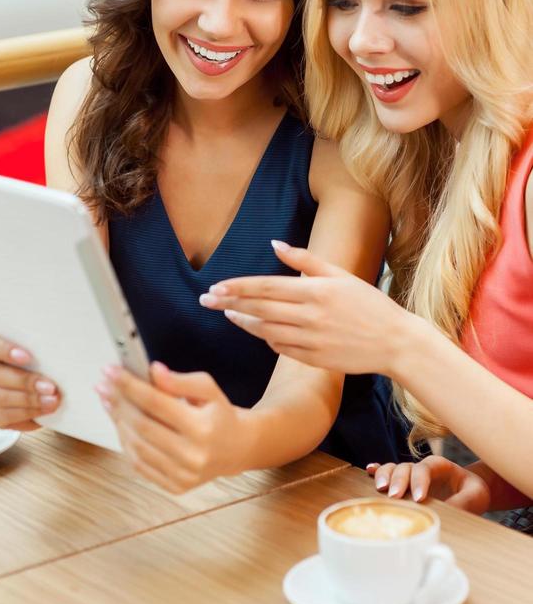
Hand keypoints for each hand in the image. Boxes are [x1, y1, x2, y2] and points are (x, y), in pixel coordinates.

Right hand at [0, 331, 60, 430]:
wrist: (26, 383)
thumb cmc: (30, 361)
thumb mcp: (31, 349)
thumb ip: (34, 346)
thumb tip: (53, 346)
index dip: (5, 350)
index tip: (28, 357)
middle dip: (25, 382)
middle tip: (50, 387)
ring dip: (28, 402)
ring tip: (51, 401)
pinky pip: (0, 418)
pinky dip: (24, 415)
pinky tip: (41, 411)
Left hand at [97, 362, 247, 493]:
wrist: (236, 449)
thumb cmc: (219, 415)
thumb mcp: (209, 390)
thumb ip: (180, 380)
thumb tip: (154, 371)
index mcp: (202, 428)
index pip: (156, 403)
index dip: (130, 385)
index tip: (112, 371)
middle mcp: (192, 455)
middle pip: (142, 425)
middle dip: (118, 402)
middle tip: (104, 384)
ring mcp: (182, 475)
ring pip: (136, 446)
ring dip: (117, 421)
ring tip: (108, 401)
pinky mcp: (174, 486)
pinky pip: (139, 464)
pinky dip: (125, 442)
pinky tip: (120, 424)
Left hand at [198, 240, 409, 375]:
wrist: (396, 343)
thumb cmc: (369, 304)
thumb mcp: (340, 275)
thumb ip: (306, 260)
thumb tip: (275, 244)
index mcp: (316, 291)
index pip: (266, 287)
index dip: (238, 287)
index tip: (216, 286)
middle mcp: (310, 315)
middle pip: (259, 308)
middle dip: (229, 303)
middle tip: (206, 300)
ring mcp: (311, 339)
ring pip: (266, 330)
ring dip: (244, 322)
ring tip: (228, 314)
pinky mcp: (314, 359)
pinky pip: (281, 348)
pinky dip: (268, 338)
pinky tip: (260, 331)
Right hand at [366, 456, 490, 514]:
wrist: (471, 491)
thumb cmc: (474, 491)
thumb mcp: (476, 496)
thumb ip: (464, 502)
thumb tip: (447, 513)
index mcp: (440, 466)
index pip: (426, 468)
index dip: (419, 481)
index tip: (418, 498)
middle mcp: (422, 467)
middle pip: (405, 467)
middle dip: (398, 481)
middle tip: (395, 497)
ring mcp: (411, 475)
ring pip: (393, 468)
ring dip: (384, 475)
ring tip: (380, 489)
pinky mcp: (405, 484)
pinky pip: (388, 472)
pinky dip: (377, 470)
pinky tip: (368, 472)